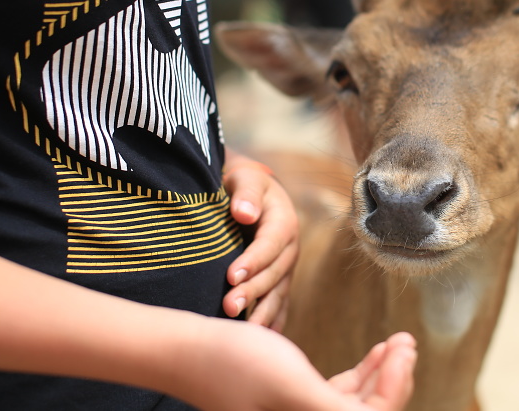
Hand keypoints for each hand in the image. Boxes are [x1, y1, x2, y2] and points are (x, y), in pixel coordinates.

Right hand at [167, 319, 415, 410]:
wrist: (187, 350)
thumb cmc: (234, 363)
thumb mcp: (293, 384)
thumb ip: (337, 409)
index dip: (395, 390)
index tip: (404, 349)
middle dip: (394, 382)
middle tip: (407, 341)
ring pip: (356, 406)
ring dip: (382, 376)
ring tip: (398, 342)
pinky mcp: (292, 404)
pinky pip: (339, 397)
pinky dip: (362, 377)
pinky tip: (377, 354)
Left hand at [222, 150, 298, 329]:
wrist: (254, 195)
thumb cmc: (245, 185)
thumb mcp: (245, 179)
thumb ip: (245, 193)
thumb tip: (243, 212)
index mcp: (284, 222)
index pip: (269, 245)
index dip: (252, 261)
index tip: (231, 276)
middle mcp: (290, 249)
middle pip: (274, 274)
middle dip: (253, 292)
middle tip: (229, 307)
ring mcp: (287, 268)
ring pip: (278, 294)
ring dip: (262, 313)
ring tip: (243, 331)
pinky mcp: (280, 282)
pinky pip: (279, 304)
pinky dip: (272, 322)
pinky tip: (261, 340)